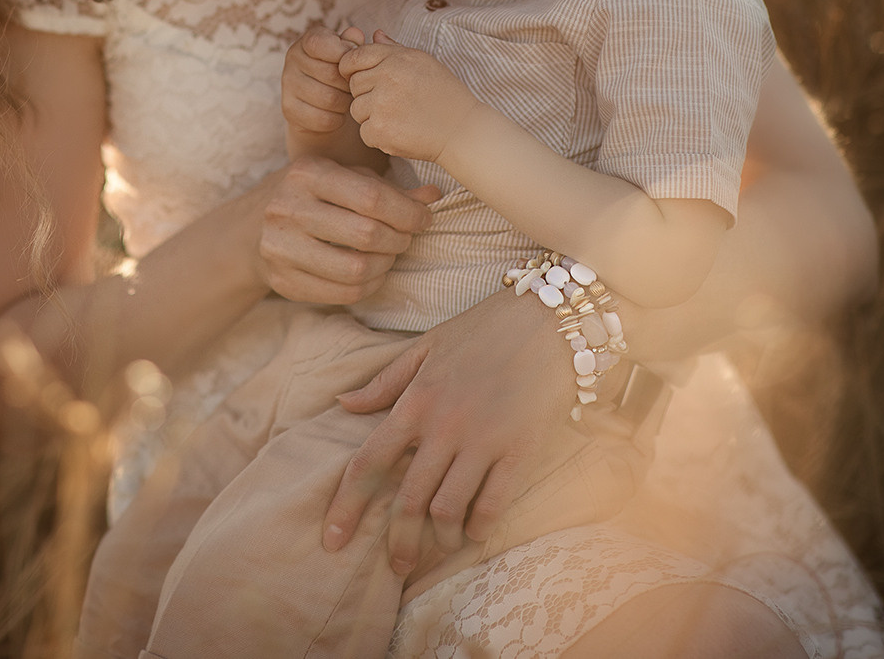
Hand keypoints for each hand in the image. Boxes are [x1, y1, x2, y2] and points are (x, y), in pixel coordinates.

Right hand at [245, 156, 437, 305]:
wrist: (252, 227)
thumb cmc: (313, 196)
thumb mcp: (344, 179)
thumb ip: (388, 188)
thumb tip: (433, 197)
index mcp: (306, 173)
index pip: (370, 197)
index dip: (407, 212)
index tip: (423, 218)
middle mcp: (287, 208)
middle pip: (366, 235)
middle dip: (399, 239)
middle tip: (407, 237)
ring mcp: (280, 247)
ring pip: (356, 270)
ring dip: (386, 265)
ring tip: (390, 254)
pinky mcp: (282, 280)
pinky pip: (343, 293)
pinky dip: (369, 286)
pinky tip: (373, 272)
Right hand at [281, 25, 366, 134]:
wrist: (319, 106)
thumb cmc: (339, 73)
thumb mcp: (347, 55)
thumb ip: (353, 44)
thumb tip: (356, 35)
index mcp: (307, 41)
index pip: (320, 44)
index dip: (343, 54)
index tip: (352, 64)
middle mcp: (292, 60)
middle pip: (331, 74)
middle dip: (350, 84)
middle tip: (354, 87)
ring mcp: (288, 85)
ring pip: (329, 99)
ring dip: (345, 103)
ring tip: (347, 99)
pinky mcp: (289, 109)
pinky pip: (324, 119)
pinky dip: (337, 119)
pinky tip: (336, 113)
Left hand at [321, 288, 581, 572]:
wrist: (551, 317)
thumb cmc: (485, 328)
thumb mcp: (427, 346)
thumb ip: (385, 382)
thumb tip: (343, 405)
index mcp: (415, 401)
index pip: (368, 463)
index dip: (346, 506)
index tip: (332, 540)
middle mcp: (444, 426)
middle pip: (407, 499)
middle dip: (397, 541)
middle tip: (395, 566)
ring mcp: (483, 440)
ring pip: (448, 508)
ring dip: (440, 538)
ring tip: (440, 546)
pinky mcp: (520, 450)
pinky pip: (494, 503)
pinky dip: (479, 527)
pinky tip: (474, 533)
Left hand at [340, 35, 482, 163]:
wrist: (463, 131)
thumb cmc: (445, 95)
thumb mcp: (425, 63)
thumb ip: (395, 49)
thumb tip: (375, 34)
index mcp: (397, 58)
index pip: (353, 57)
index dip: (351, 68)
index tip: (362, 78)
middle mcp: (388, 77)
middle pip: (353, 84)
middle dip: (367, 94)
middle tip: (393, 102)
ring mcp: (382, 104)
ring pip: (356, 109)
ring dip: (371, 116)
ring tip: (399, 117)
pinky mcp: (380, 130)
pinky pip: (364, 131)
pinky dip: (378, 136)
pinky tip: (400, 132)